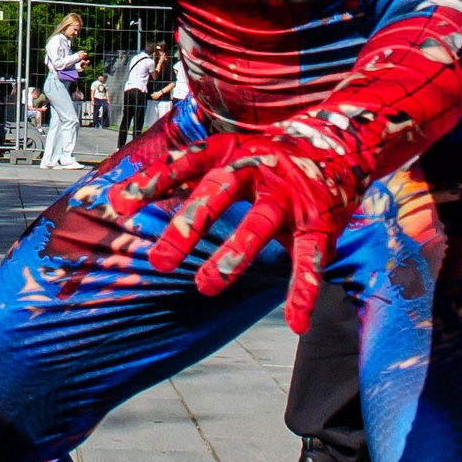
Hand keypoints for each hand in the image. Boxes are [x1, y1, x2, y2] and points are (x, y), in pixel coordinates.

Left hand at [111, 120, 363, 333]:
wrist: (342, 140)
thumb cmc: (267, 156)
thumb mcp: (225, 154)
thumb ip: (179, 177)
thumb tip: (118, 200)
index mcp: (229, 152)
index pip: (185, 164)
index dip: (154, 181)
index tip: (121, 203)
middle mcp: (256, 168)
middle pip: (217, 193)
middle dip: (189, 225)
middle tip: (161, 261)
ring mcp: (288, 195)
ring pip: (258, 224)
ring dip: (233, 256)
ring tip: (206, 286)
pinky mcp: (318, 220)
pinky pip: (309, 257)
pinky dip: (304, 289)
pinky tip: (296, 322)